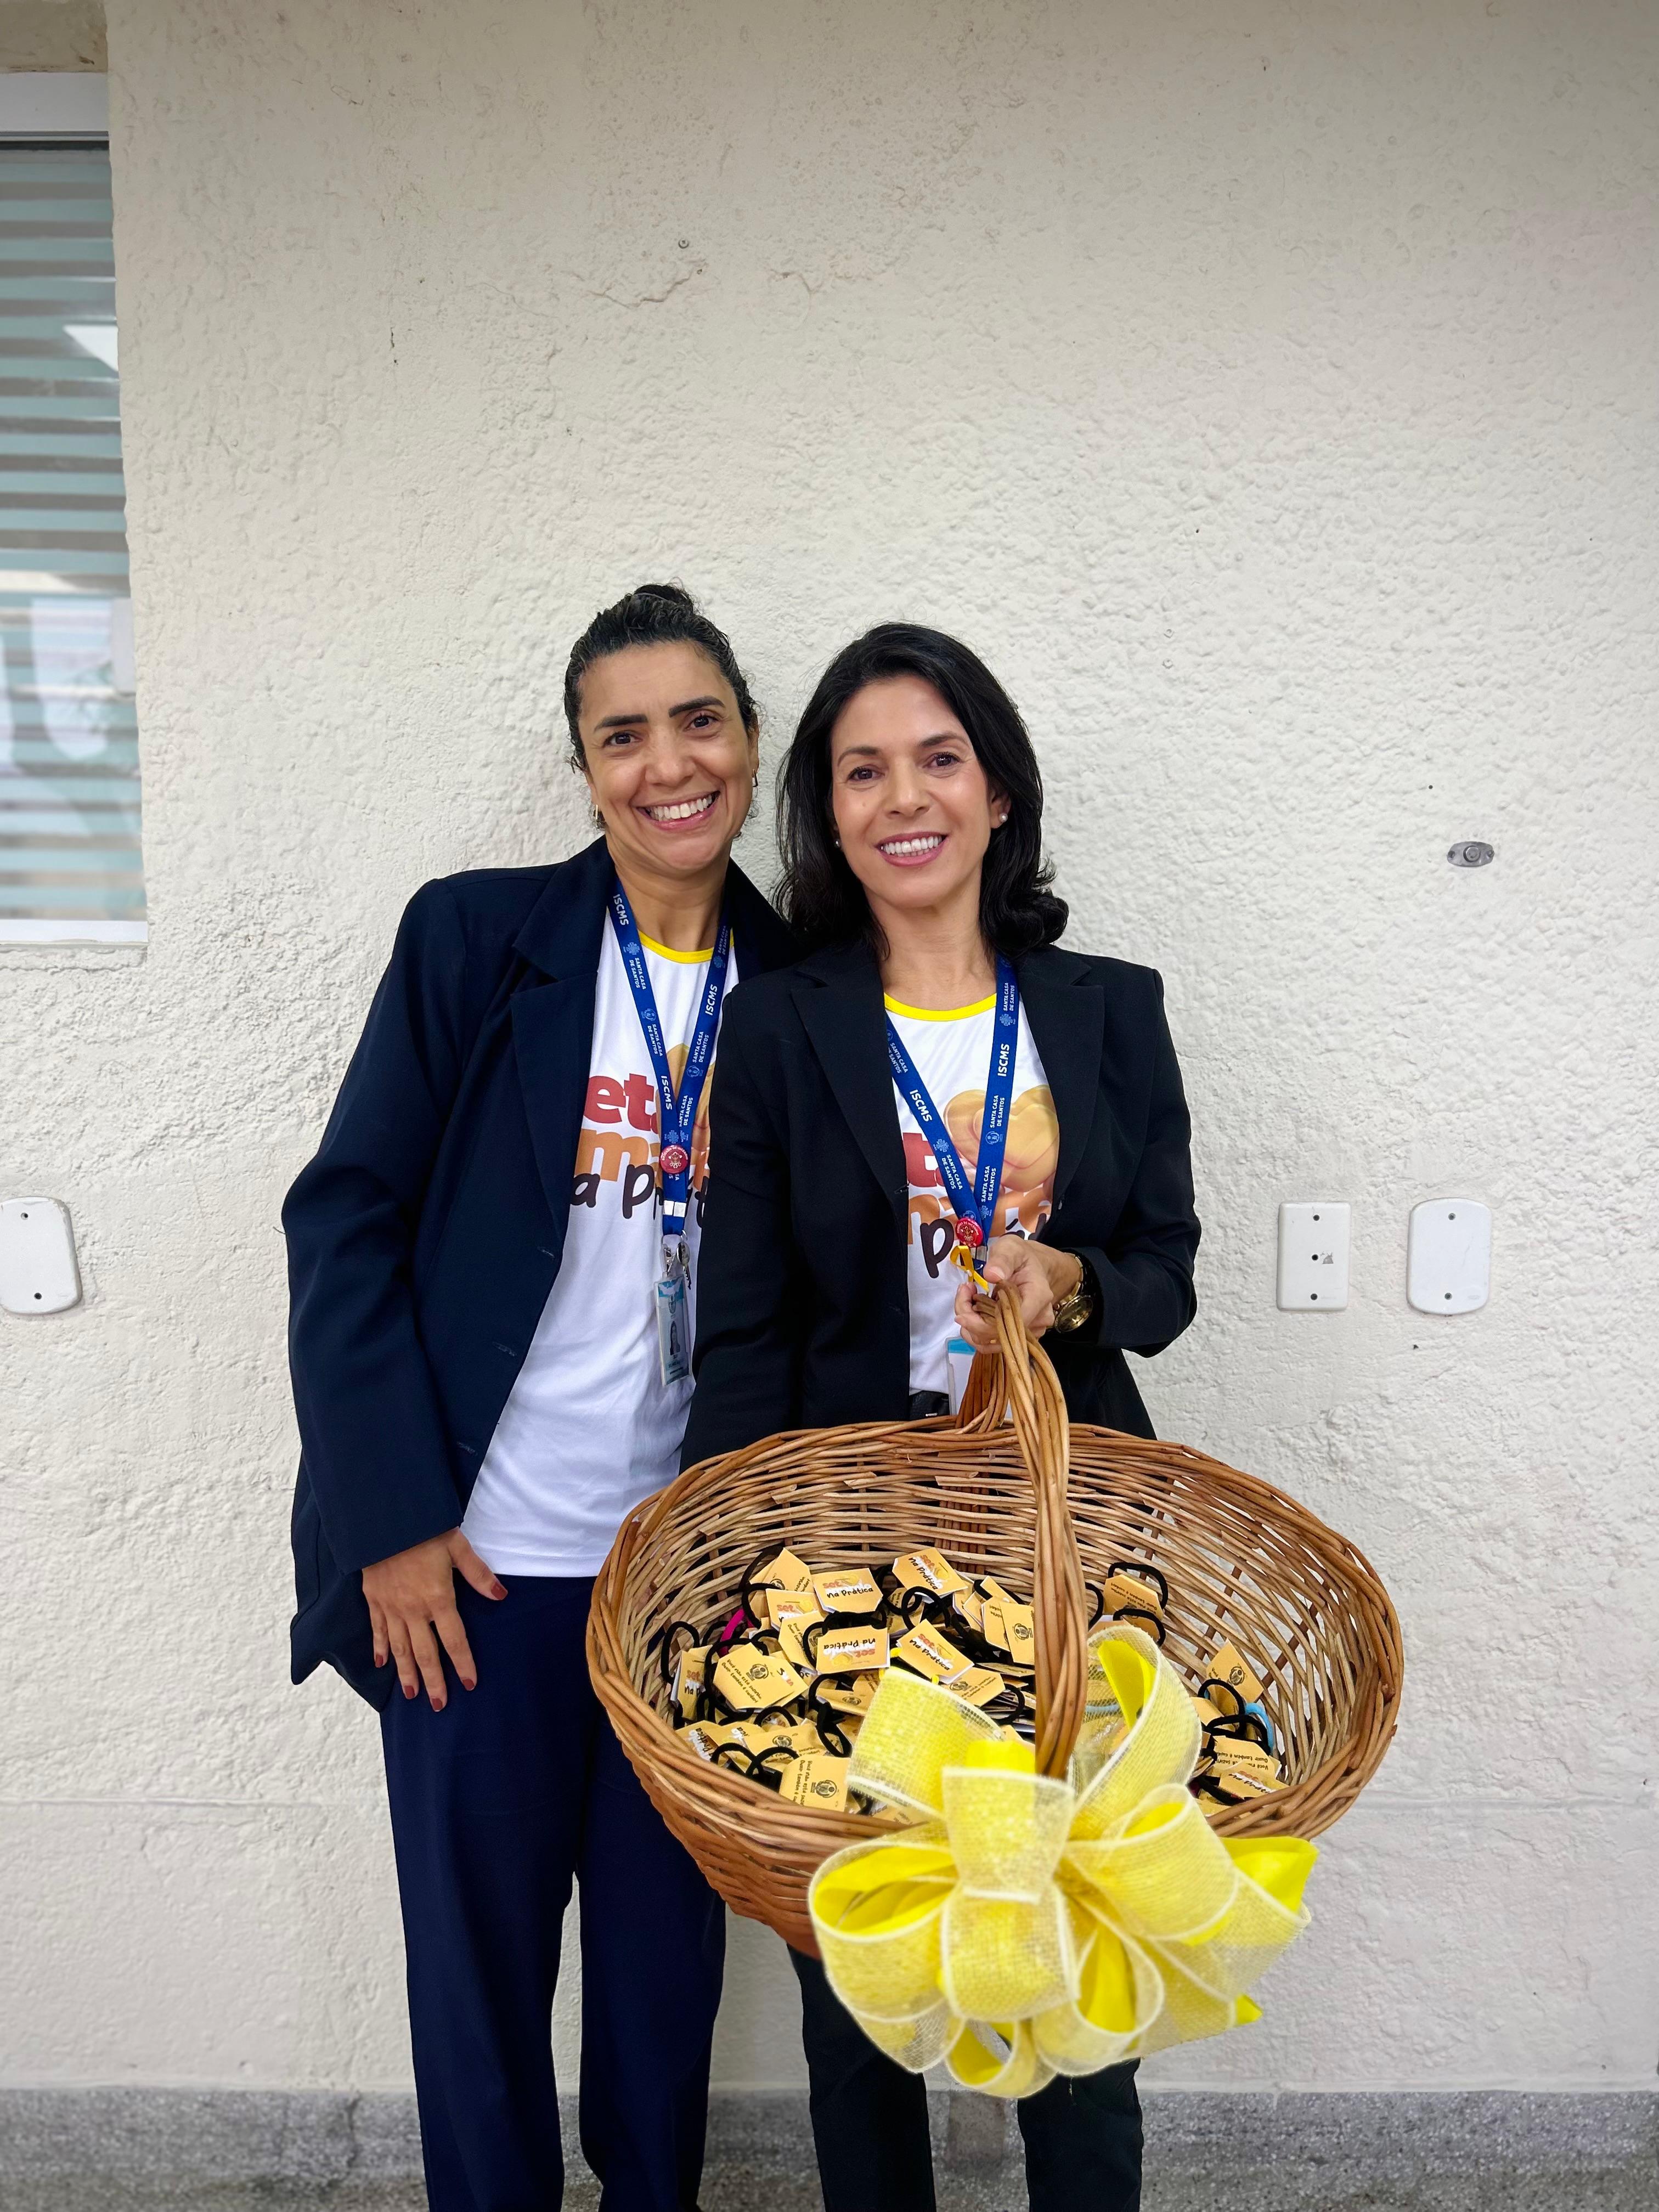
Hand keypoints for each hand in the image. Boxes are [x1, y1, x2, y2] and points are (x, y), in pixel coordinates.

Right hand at [362, 1529, 505, 1709]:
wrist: (383, 1519)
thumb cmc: (425, 1530)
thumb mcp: (457, 1546)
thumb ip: (479, 1574)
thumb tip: (502, 1595)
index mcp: (438, 1599)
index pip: (454, 1640)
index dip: (463, 1663)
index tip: (469, 1684)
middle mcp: (413, 1610)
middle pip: (425, 1653)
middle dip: (434, 1681)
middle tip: (439, 1705)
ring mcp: (391, 1607)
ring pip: (400, 1648)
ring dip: (407, 1673)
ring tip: (412, 1695)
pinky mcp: (374, 1600)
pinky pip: (377, 1630)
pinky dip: (379, 1649)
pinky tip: (381, 1665)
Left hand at [952, 1237, 1082, 1350]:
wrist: (1035, 1268)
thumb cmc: (1023, 1258)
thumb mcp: (1011, 1249)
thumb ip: (1002, 1260)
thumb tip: (992, 1275)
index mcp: (1039, 1297)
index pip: (1011, 1322)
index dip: (982, 1320)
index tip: (964, 1300)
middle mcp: (1038, 1320)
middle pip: (998, 1335)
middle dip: (971, 1318)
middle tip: (963, 1293)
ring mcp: (1030, 1332)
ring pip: (991, 1343)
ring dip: (971, 1325)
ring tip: (967, 1299)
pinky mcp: (1019, 1337)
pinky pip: (992, 1343)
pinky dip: (976, 1330)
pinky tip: (973, 1311)